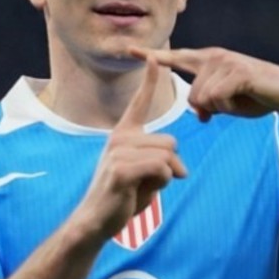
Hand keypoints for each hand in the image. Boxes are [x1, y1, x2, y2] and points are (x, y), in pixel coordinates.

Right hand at [77, 58, 187, 239]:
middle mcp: (119, 137)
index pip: (140, 103)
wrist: (97, 220)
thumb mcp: (147, 173)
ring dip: (166, 176)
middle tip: (152, 181)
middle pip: (170, 141)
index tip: (154, 59)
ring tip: (143, 186)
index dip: (149, 81)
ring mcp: (117, 152)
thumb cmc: (124, 196)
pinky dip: (160, 183)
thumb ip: (162, 161)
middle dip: (172, 166)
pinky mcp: (120, 168)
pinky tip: (141, 192)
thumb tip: (181, 168)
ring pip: (167, 155)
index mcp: (125, 134)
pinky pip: (160, 167)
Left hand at [129, 46, 278, 121]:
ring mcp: (226, 62)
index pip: (175, 57)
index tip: (128, 50)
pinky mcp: (238, 72)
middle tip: (232, 104)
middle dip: (210, 109)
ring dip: (222, 108)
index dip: (151, 56)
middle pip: (192, 96)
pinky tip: (243, 99)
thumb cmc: (257, 96)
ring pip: (203, 99)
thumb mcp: (228, 104)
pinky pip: (217, 98)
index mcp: (207, 61)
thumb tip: (200, 114)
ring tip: (240, 99)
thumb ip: (210, 105)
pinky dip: (229, 107)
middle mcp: (213, 57)